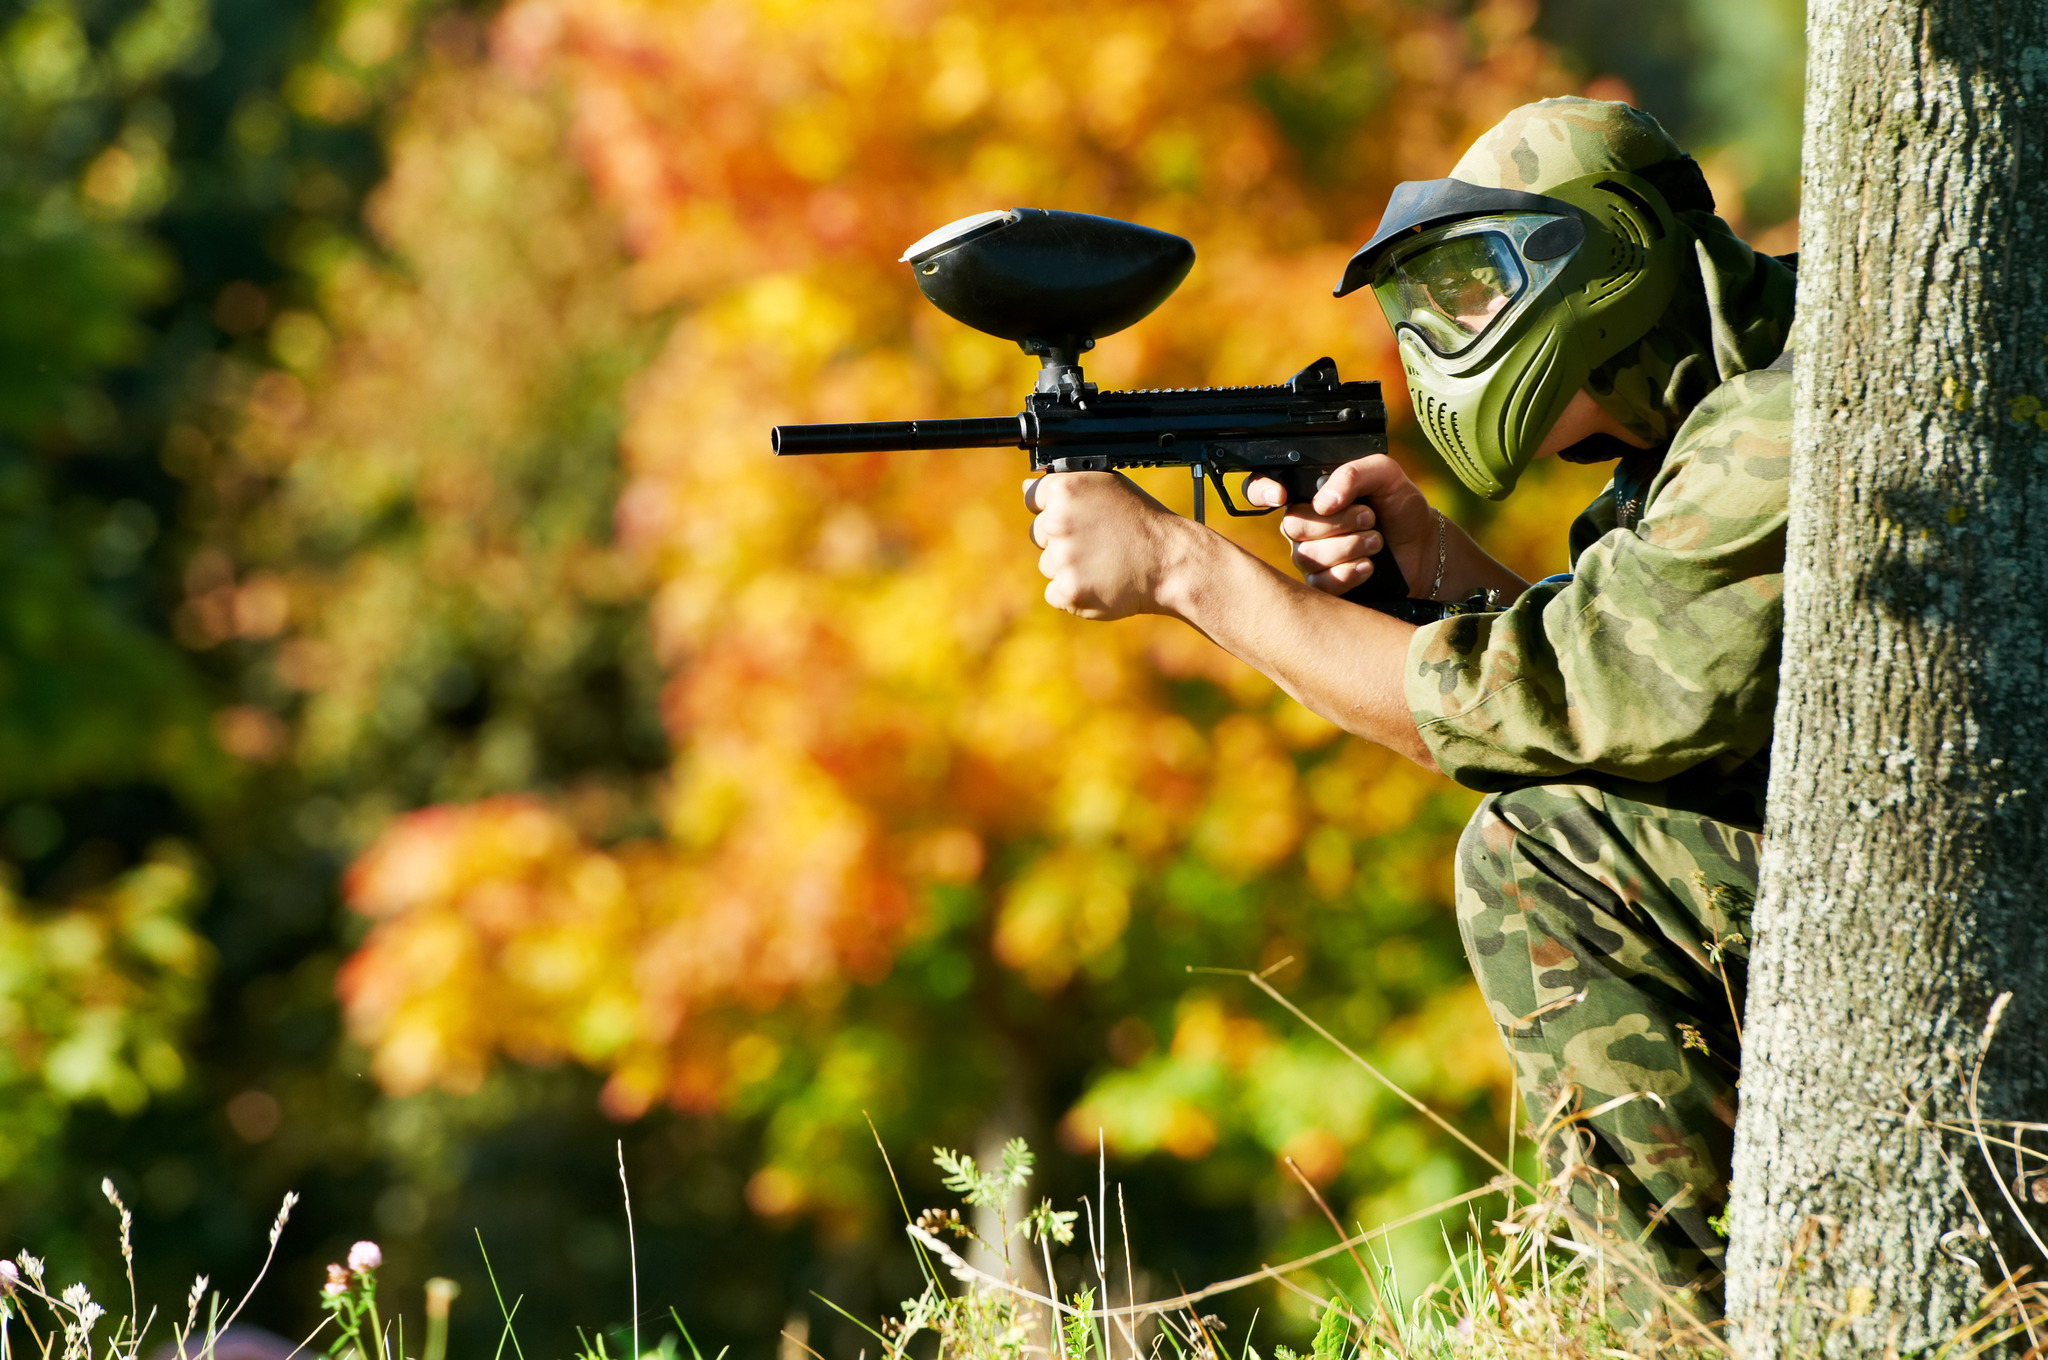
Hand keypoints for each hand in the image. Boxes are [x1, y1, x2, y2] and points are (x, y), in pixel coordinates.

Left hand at [1023, 471, 1189, 619]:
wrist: (1169, 562)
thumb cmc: (1142, 522)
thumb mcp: (1108, 485)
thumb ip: (1065, 485)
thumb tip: (1026, 487)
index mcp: (1066, 489)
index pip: (1032, 499)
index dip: (1053, 509)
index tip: (1075, 518)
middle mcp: (1058, 521)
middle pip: (1037, 534)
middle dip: (1061, 539)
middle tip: (1097, 541)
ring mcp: (1062, 558)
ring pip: (1047, 564)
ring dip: (1069, 566)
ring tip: (1103, 561)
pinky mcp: (1068, 590)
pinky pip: (1054, 592)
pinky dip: (1073, 592)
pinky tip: (1099, 581)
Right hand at [1245, 455, 1436, 595]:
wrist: (1423, 546)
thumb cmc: (1400, 507)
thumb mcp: (1385, 475)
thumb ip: (1353, 473)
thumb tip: (1323, 502)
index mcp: (1309, 494)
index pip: (1261, 489)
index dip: (1261, 491)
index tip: (1282, 496)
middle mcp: (1303, 526)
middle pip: (1291, 525)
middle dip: (1335, 522)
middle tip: (1368, 517)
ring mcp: (1311, 557)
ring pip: (1307, 555)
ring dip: (1348, 546)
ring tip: (1376, 540)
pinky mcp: (1324, 585)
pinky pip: (1320, 583)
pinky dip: (1347, 573)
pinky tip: (1368, 565)